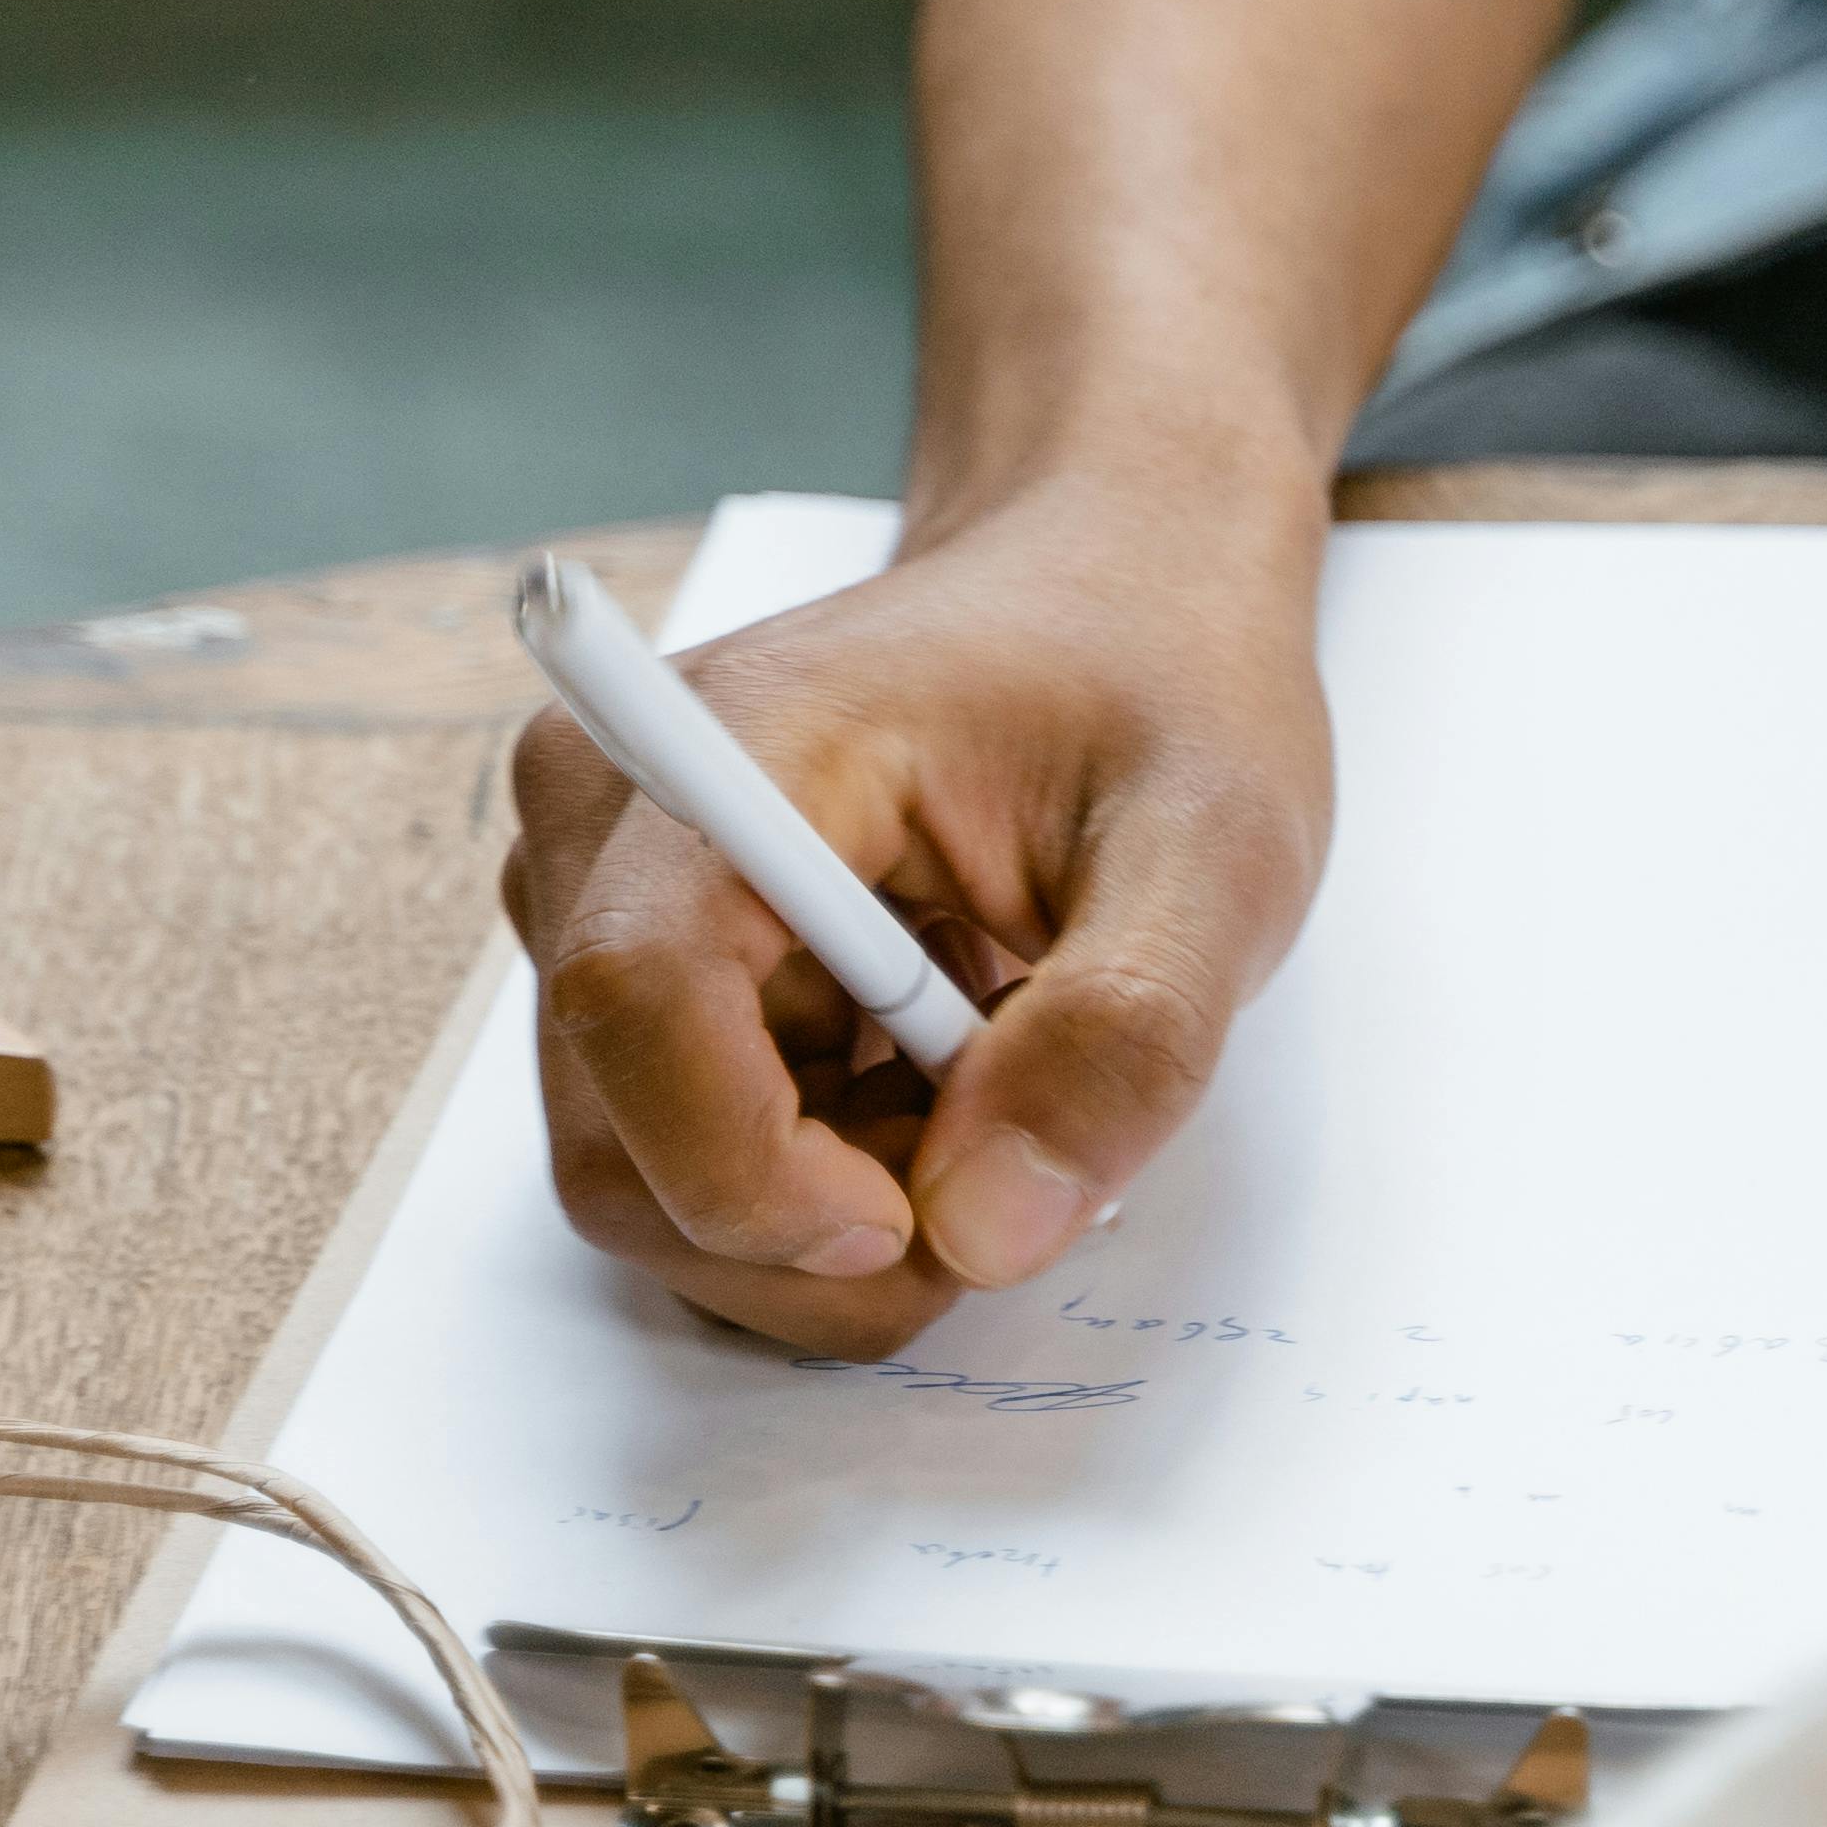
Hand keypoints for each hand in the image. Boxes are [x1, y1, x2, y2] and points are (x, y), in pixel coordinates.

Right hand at [501, 472, 1332, 1351]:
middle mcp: (613, 816)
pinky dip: (829, 1171)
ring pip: (655, 1175)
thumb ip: (1125, 1034)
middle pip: (623, 1141)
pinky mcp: (649, 962)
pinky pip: (694, 1148)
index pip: (639, 996)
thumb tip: (989, 1230)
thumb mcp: (1218, 845)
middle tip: (1019, 1173)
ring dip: (837, 1202)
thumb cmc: (1158, 679)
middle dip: (818, 1231)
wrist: (1117, 594)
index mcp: (734, 743)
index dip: (751, 1168)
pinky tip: (950, 1074)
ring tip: (1002, 1083)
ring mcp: (609, 897)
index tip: (920, 1227)